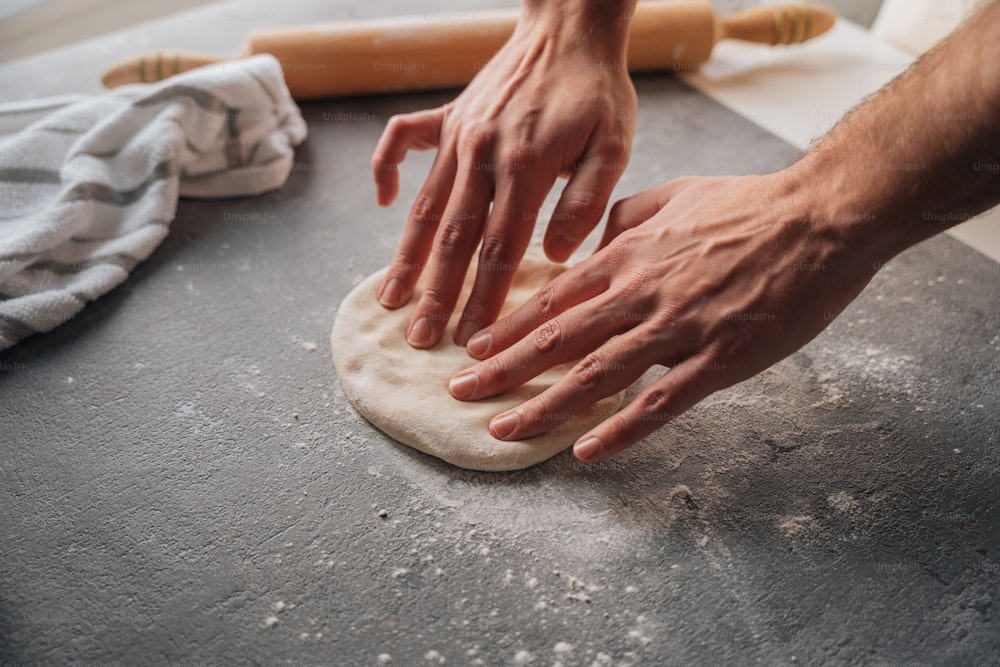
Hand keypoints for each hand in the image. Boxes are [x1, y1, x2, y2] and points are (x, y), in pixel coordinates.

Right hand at [370, 5, 635, 348]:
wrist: (570, 27)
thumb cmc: (597, 90)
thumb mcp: (615, 144)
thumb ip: (588, 201)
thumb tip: (555, 254)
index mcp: (527, 166)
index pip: (501, 248)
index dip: (484, 298)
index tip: (472, 339)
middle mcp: (483, 154)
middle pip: (454, 238)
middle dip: (437, 295)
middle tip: (420, 339)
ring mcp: (459, 134)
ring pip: (426, 206)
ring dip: (408, 256)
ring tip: (391, 297)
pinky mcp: (447, 116)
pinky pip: (401, 140)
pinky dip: (387, 171)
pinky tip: (387, 204)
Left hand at [446, 172, 883, 461]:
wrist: (822, 216)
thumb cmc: (751, 205)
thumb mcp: (675, 194)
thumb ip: (626, 215)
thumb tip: (592, 237)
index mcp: (630, 255)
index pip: (554, 297)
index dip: (509, 326)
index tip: (474, 348)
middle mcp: (641, 292)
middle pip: (558, 339)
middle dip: (502, 368)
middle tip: (460, 392)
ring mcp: (678, 328)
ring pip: (595, 375)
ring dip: (542, 405)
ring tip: (500, 428)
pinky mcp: (719, 359)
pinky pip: (660, 403)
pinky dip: (619, 429)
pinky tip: (585, 451)